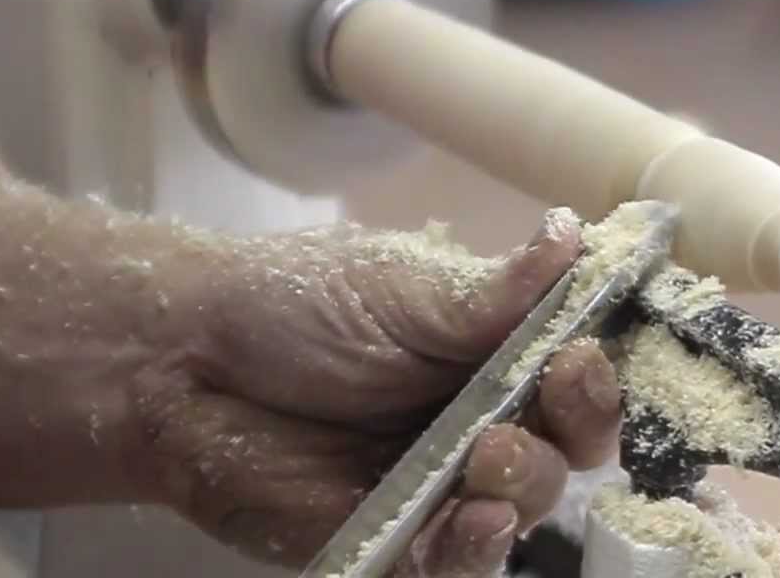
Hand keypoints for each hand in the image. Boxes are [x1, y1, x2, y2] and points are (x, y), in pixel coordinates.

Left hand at [133, 212, 621, 574]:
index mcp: (489, 354)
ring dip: (524, 490)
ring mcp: (436, 487)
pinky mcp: (391, 542)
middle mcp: (475, 422)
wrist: (187, 361)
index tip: (577, 361)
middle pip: (565, 452)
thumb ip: (496, 290)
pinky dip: (474, 552)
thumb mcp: (401, 288)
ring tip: (487, 461)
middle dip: (567, 437)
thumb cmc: (294, 305)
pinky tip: (474, 521)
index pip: (574, 380)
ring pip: (521, 512)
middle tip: (525, 413)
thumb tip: (574, 234)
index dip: (593, 380)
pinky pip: (453, 565)